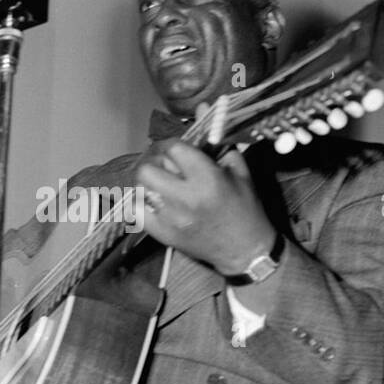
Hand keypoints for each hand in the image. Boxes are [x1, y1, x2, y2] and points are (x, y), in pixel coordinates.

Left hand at [135, 141, 274, 275]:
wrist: (245, 251)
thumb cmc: (246, 211)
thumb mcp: (242, 175)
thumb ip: (221, 150)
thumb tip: (201, 132)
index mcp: (207, 179)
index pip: (173, 149)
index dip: (171, 144)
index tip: (174, 149)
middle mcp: (185, 197)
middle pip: (148, 169)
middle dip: (155, 163)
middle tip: (164, 166)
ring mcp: (171, 217)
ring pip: (140, 189)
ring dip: (149, 182)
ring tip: (161, 184)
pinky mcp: (163, 234)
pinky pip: (137, 212)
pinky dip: (142, 203)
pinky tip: (154, 202)